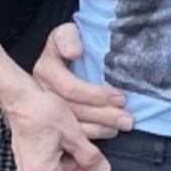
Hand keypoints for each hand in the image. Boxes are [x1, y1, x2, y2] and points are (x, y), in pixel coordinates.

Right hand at [3, 83, 110, 170]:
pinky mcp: (26, 158)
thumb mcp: (73, 134)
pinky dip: (57, 151)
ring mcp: (26, 168)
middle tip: (77, 141)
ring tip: (66, 135)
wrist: (20, 98)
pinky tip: (58, 136)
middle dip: (76, 163)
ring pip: (58, 170)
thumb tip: (103, 170)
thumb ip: (90, 156)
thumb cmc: (43, 113)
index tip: (88, 157)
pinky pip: (48, 162)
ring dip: (68, 155)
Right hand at [33, 23, 132, 138]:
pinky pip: (70, 137)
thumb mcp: (67, 33)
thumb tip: (74, 52)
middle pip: (73, 111)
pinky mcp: (53, 122)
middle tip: (127, 120)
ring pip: (72, 128)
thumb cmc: (69, 41)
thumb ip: (68, 38)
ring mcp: (47, 109)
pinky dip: (91, 138)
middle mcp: (43, 92)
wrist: (65, 51)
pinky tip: (108, 134)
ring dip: (99, 129)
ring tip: (120, 128)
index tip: (120, 97)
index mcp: (46, 70)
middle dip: (104, 116)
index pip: (70, 88)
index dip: (96, 95)